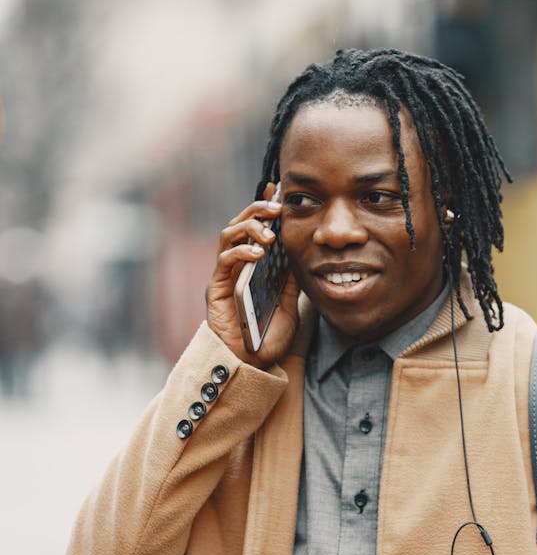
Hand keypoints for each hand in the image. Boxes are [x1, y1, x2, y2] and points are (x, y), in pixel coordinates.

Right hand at [206, 183, 299, 368]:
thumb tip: (300, 254)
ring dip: (249, 227)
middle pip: (241, 223)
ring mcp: (225, 274)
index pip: (259, 228)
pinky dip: (241, 251)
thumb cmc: (268, 338)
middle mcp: (237, 265)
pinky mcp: (216, 287)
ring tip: (269, 234)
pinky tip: (258, 254)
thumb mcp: (290, 304)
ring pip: (229, 234)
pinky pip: (224, 260)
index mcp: (255, 265)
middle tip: (278, 207)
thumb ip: (291, 280)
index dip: (266, 206)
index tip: (280, 189)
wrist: (253, 365)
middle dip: (258, 209)